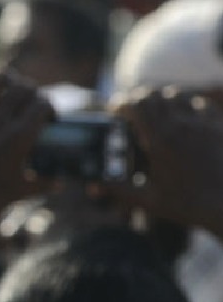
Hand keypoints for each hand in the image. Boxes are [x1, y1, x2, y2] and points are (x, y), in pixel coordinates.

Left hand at [0, 66, 53, 240]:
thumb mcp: (25, 191)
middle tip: (29, 98)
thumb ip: (45, 183)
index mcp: (19, 138)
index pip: (41, 104)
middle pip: (19, 89)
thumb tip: (59, 182)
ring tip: (5, 81)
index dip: (48, 104)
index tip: (48, 113)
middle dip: (29, 88)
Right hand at [111, 89, 222, 236]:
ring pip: (178, 95)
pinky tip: (185, 118)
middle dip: (138, 99)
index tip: (114, 111)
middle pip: (153, 94)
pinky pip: (202, 104)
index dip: (120, 103)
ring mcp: (203, 125)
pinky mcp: (219, 128)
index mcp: (160, 140)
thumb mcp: (148, 200)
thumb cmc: (189, 206)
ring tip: (158, 112)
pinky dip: (190, 106)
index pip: (135, 104)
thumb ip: (118, 190)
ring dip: (163, 99)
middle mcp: (181, 126)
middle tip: (132, 111)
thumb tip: (92, 187)